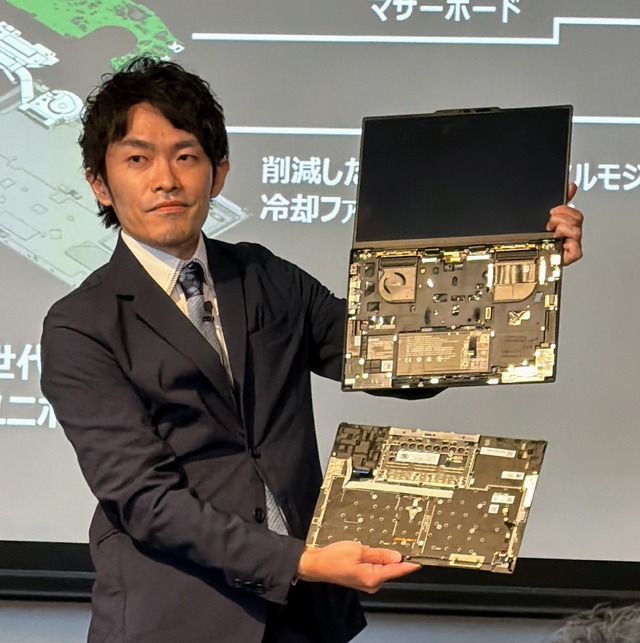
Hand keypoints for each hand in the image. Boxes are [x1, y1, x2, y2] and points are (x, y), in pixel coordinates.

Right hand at [296, 541, 420, 593]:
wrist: (317, 564)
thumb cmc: (334, 557)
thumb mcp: (359, 550)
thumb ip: (380, 554)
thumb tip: (397, 557)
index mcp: (373, 577)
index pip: (397, 571)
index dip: (410, 565)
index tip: (421, 561)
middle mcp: (371, 583)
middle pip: (390, 568)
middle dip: (392, 556)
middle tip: (389, 541)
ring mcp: (366, 581)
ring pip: (381, 567)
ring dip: (380, 557)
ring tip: (367, 546)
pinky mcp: (361, 578)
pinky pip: (374, 568)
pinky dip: (374, 559)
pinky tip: (364, 551)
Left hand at [546, 182, 583, 265]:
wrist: (530, 256)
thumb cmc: (538, 239)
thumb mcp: (544, 217)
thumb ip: (559, 203)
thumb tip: (571, 186)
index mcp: (567, 223)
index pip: (575, 211)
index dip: (566, 208)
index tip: (553, 210)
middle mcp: (571, 234)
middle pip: (578, 218)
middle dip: (560, 218)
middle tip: (549, 223)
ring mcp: (572, 244)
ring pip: (577, 230)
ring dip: (562, 229)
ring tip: (552, 233)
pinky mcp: (571, 256)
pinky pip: (578, 249)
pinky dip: (569, 244)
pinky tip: (559, 242)